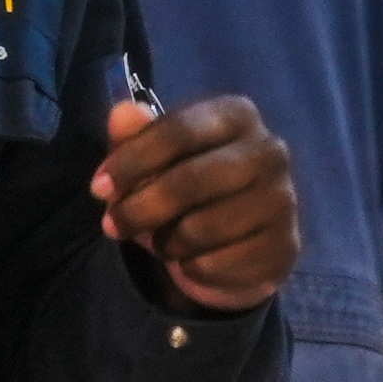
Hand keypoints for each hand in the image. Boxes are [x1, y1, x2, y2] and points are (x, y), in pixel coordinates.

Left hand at [93, 94, 298, 313]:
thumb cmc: (188, 188)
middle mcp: (270, 151)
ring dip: (166, 242)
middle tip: (112, 225)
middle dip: (139, 208)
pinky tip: (193, 260)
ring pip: (201, 229)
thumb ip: (135, 135)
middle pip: (189, 182)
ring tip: (162, 241)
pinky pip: (217, 264)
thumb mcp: (154, 158)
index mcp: (237, 115)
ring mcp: (283, 200)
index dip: (131, 161)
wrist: (235, 244)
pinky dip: (191, 268)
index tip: (98, 187)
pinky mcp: (285, 247)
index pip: (177, 131)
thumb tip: (122, 112)